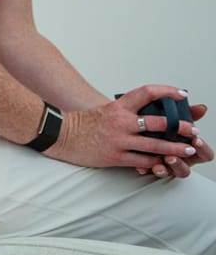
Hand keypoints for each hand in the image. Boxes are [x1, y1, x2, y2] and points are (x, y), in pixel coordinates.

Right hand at [47, 85, 198, 170]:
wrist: (60, 135)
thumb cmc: (84, 123)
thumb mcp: (106, 111)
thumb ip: (127, 113)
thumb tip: (152, 114)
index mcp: (118, 107)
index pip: (147, 93)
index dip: (167, 92)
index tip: (182, 94)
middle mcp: (120, 122)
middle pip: (158, 123)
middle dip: (179, 127)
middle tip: (193, 130)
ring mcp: (118, 141)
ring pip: (155, 145)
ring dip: (175, 148)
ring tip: (188, 149)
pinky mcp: (115, 157)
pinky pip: (142, 161)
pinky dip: (156, 162)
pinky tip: (165, 162)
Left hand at [139, 100, 211, 178]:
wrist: (134, 134)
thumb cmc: (160, 127)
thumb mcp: (172, 118)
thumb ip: (187, 114)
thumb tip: (201, 108)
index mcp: (188, 149)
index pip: (205, 154)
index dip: (203, 148)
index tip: (195, 140)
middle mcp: (179, 160)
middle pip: (187, 167)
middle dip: (181, 162)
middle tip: (175, 154)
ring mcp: (166, 166)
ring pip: (170, 172)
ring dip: (167, 167)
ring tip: (164, 159)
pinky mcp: (149, 169)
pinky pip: (149, 172)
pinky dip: (147, 169)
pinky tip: (142, 167)